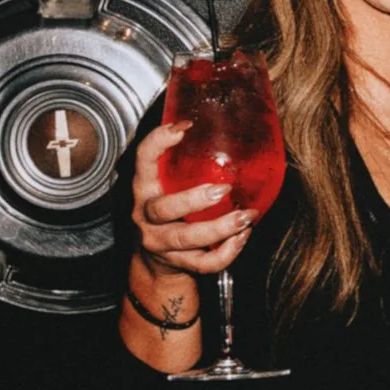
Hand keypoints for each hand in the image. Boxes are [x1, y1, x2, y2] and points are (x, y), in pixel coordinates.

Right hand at [131, 122, 253, 279]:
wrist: (156, 263)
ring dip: (220, 228)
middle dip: (193, 199)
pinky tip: (243, 236)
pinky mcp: (178, 263)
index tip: (184, 126)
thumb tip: (239, 136)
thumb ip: (190, 167)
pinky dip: (228, 251)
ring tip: (246, 216)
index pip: (142, 160)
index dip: (158, 141)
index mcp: (145, 188)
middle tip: (224, 189)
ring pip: (186, 238)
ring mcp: (160, 242)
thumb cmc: (172, 213)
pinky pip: (204, 262)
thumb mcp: (170, 187)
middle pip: (163, 208)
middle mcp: (146, 215)